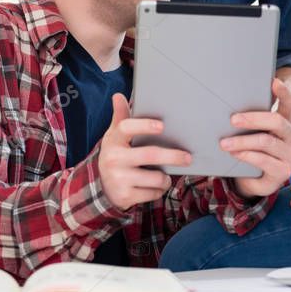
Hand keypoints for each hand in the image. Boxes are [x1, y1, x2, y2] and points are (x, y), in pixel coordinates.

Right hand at [98, 93, 191, 211]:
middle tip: (188, 157)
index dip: (144, 126)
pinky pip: (152, 193)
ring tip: (166, 175)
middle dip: (173, 156)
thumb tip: (118, 95)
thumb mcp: (115, 136)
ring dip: (166, 178)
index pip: (126, 128)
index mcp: (113, 140)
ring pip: (155, 177)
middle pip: (150, 155)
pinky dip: (159, 190)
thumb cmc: (117, 154)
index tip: (162, 125)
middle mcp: (114, 158)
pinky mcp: (125, 195)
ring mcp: (119, 178)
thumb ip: (120, 116)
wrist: (102, 186)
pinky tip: (156, 186)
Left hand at [222, 78, 290, 197]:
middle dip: (253, 118)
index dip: (283, 92)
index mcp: (284, 122)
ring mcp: (288, 155)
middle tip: (233, 119)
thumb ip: (249, 120)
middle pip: (276, 121)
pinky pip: (263, 160)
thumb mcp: (251, 133)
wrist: (253, 181)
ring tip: (224, 143)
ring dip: (242, 141)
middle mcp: (290, 137)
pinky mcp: (282, 171)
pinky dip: (246, 155)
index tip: (273, 81)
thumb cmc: (252, 151)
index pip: (289, 103)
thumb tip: (230, 103)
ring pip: (266, 141)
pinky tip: (234, 154)